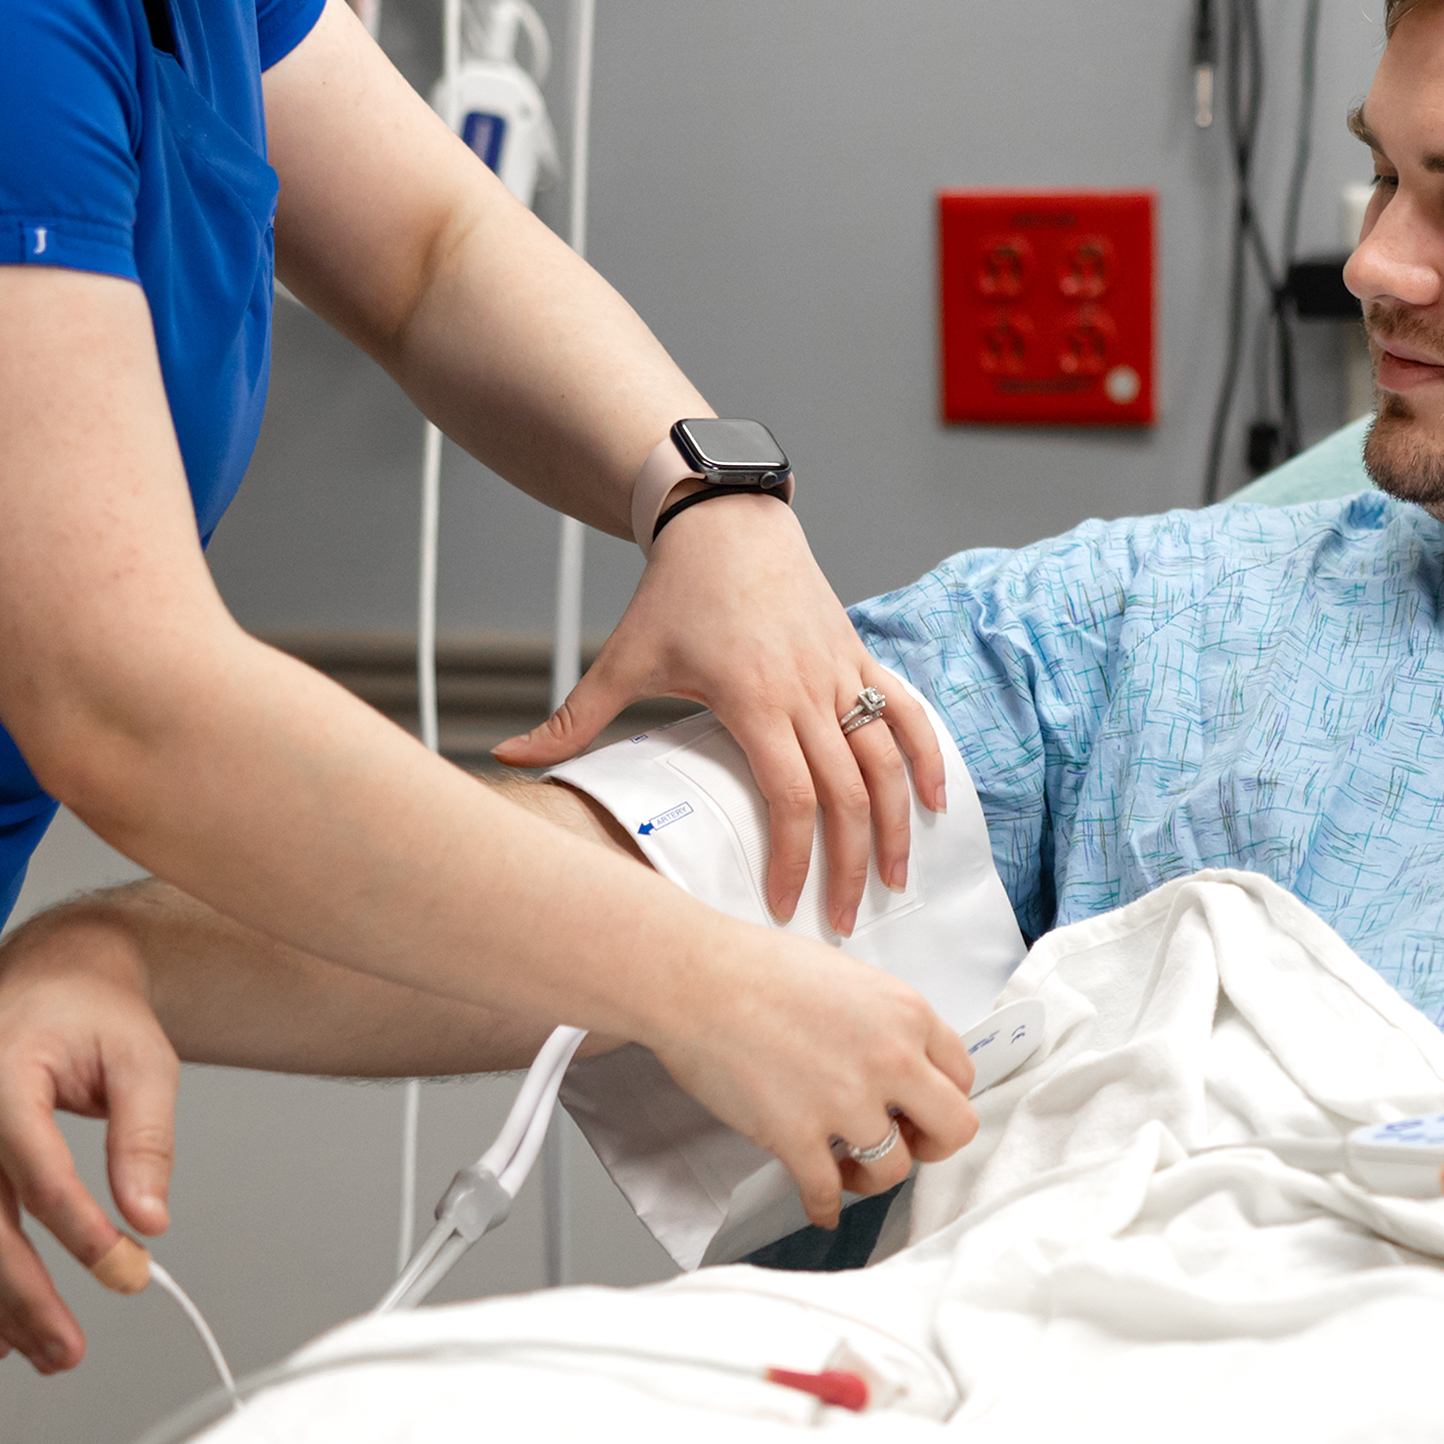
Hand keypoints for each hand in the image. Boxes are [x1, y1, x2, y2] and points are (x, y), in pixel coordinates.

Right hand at [0, 914, 181, 1373]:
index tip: (131, 1273)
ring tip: (42, 1354)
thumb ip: (146, 1137)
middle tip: (70, 1350)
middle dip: (26, 1296)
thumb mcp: (142, 1057)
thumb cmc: (92, 1008)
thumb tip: (150, 1219)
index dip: (84, 1237)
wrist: (43, 970)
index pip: (40, 1179)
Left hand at [499, 494, 947, 934]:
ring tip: (896, 879)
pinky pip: (907, 712)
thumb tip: (506, 756)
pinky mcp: (860, 657)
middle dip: (851, 863)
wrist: (727, 522)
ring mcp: (841, 672)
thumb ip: (572, 719)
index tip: (786, 908)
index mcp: (753, 697)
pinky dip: (927, 758)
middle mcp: (807, 688)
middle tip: (841, 921)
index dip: (795, 857)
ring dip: (898, 823)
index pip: (789, 795)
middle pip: (848, 791)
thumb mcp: (622, 658)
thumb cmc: (674, 592)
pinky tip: (937, 803)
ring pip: (887, 758)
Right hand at [638, 921, 981, 1227]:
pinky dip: (825, 1207)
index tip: (921, 1107)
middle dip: (932, 1143)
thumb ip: (884, 1023)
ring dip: (872, 1176)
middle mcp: (889, 1059)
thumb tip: (895, 1062)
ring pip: (894, 1170)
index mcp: (906, 1013)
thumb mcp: (849, 978)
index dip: (942, 1096)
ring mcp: (845, 1102)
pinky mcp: (797, 1136)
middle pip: (954, 1128)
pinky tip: (820, 1206)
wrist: (695, 979)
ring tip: (849, 1169)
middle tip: (907, 1142)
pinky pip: (828, 1193)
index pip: (962, 1074)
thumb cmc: (758, 968)